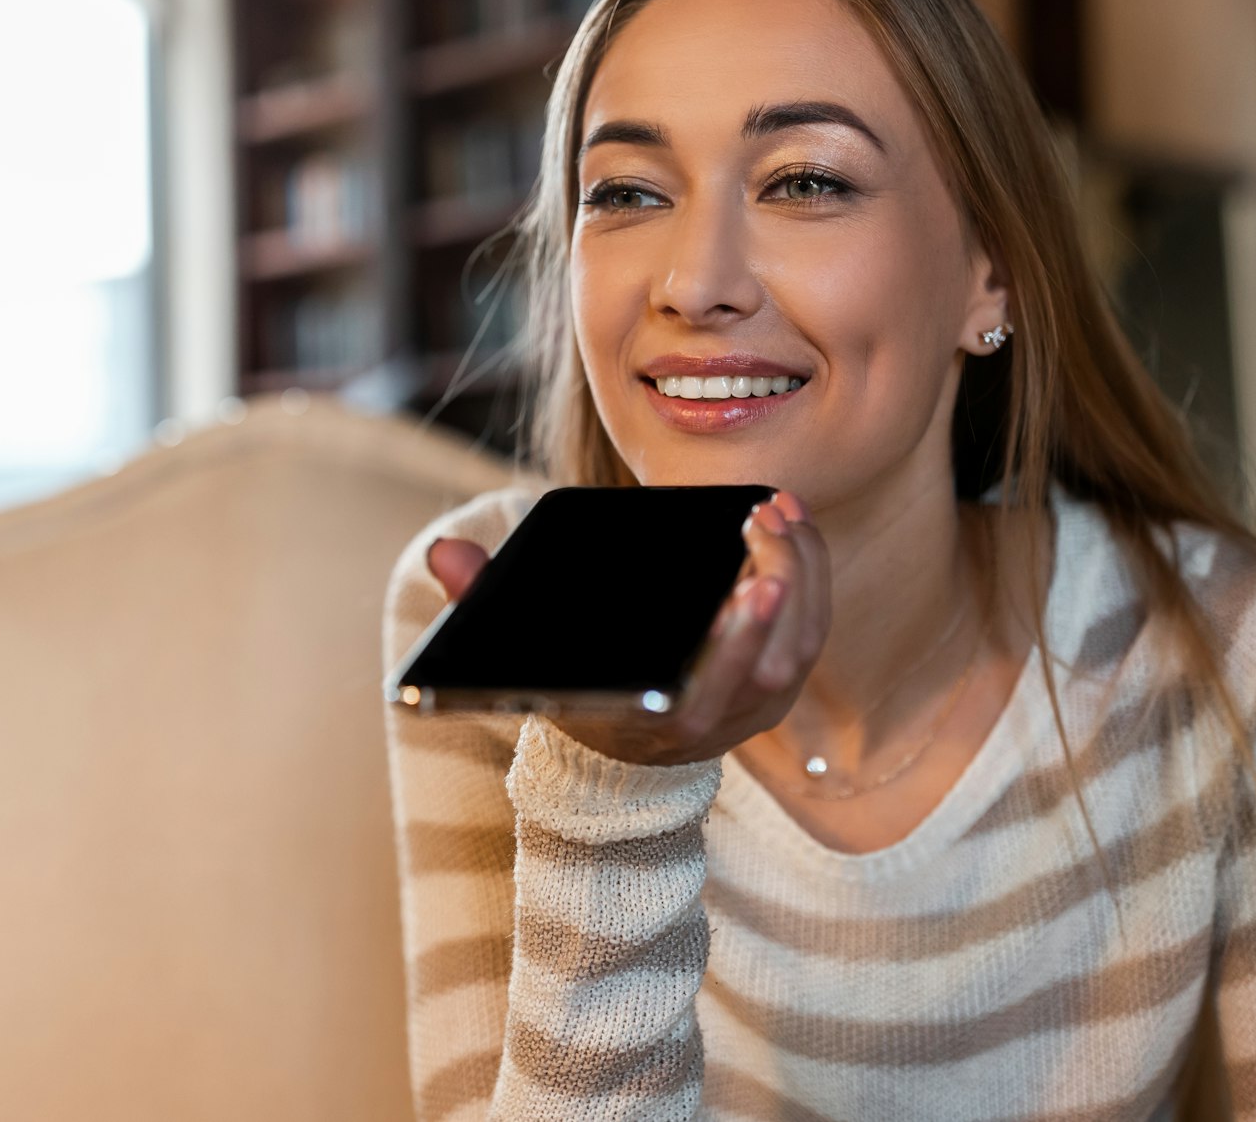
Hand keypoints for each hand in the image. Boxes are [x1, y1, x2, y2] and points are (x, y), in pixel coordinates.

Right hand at [424, 490, 831, 767]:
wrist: (622, 746)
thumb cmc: (572, 688)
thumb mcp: (524, 654)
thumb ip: (480, 603)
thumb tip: (444, 552)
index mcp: (660, 721)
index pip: (711, 694)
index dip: (736, 645)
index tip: (745, 589)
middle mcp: (722, 723)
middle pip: (775, 660)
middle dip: (780, 583)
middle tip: (762, 521)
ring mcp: (758, 707)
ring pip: (804, 641)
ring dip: (801, 568)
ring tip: (776, 508)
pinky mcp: (779, 682)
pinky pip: (811, 629)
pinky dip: (810, 572)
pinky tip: (791, 520)